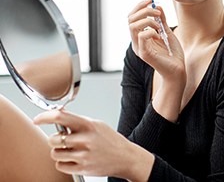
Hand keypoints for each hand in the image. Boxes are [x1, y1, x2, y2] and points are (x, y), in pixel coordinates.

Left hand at [33, 109, 152, 179]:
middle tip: (61, 139)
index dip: (45, 117)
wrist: (125, 157)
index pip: (60, 117)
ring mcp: (83, 155)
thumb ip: (79, 122)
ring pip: (55, 153)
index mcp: (88, 125)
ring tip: (68, 149)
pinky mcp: (82, 168)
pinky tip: (72, 158)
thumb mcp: (97, 125)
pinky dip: (62, 162)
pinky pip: (60, 165)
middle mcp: (85, 139)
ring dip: (57, 151)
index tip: (38, 119)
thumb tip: (59, 117)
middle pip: (53, 139)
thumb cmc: (110, 140)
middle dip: (54, 139)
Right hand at [128, 0, 184, 78]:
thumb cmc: (172, 53)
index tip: (151, 0)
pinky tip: (160, 36)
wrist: (178, 70)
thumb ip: (162, 20)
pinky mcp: (144, 53)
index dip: (139, 6)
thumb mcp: (167, 32)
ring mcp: (139, 47)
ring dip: (148, 20)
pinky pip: (142, 36)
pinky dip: (152, 31)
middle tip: (158, 13)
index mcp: (140, 36)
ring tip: (160, 26)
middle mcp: (136, 41)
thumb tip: (157, 6)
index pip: (132, 17)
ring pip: (133, 25)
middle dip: (144, 10)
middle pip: (130, 19)